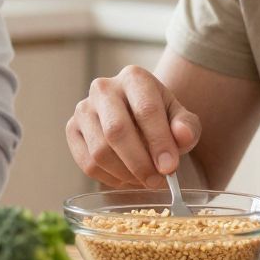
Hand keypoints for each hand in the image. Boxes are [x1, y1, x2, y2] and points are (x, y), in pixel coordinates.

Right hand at [66, 66, 200, 189]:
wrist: (136, 117)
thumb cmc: (162, 118)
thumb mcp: (181, 119)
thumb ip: (187, 126)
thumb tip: (183, 135)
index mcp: (134, 78)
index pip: (146, 110)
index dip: (159, 142)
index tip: (170, 168)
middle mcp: (103, 88)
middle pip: (117, 131)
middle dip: (139, 162)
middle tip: (157, 181)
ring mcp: (83, 108)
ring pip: (100, 151)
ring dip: (125, 173)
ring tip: (145, 180)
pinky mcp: (72, 129)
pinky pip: (87, 163)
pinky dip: (109, 178)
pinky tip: (127, 178)